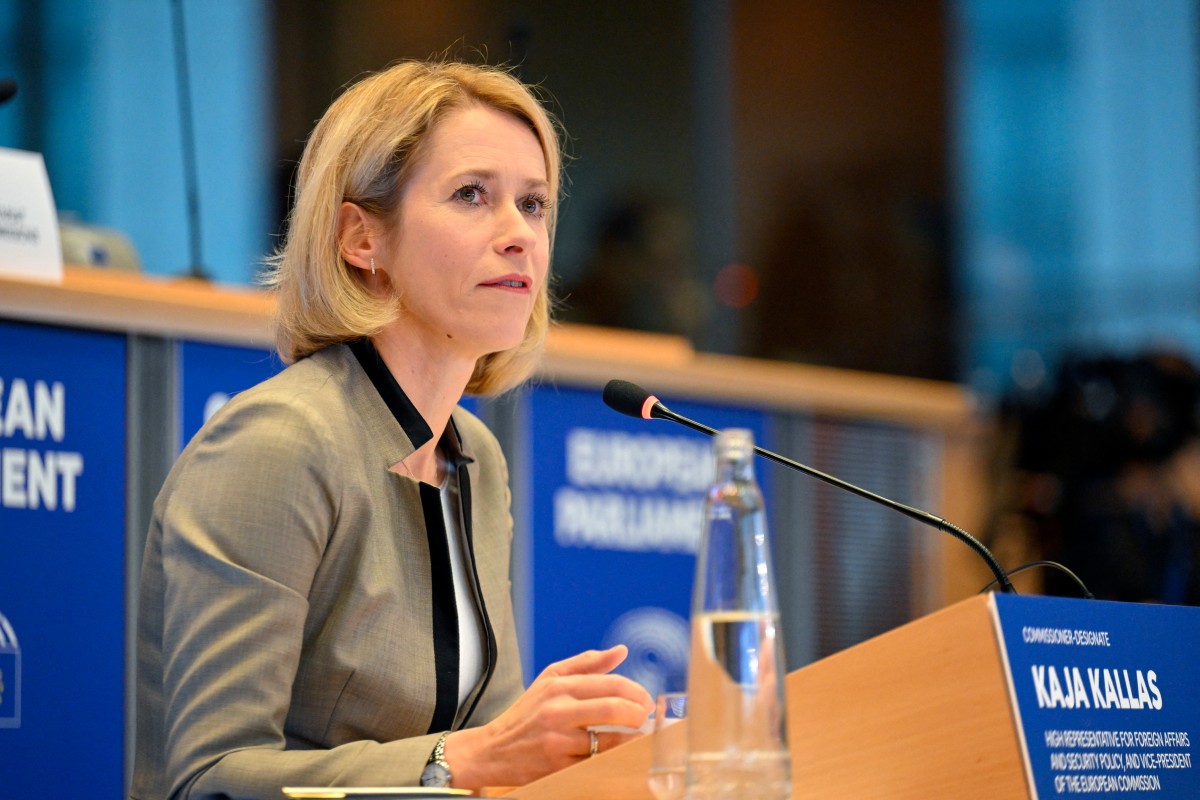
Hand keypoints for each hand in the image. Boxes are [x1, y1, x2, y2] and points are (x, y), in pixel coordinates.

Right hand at [444, 645, 653, 788]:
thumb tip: (621, 651)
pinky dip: (612, 759)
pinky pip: (596, 763)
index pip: (610, 684)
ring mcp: (557, 741)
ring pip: (609, 741)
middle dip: (638, 714)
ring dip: (632, 739)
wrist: (493, 750)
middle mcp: (558, 711)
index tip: (646, 701)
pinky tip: (619, 755)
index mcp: (559, 687)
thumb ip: (587, 663)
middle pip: (613, 709)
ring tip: (639, 737)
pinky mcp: (557, 767)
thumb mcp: (550, 679)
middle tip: (647, 719)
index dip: (637, 692)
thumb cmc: (526, 713)